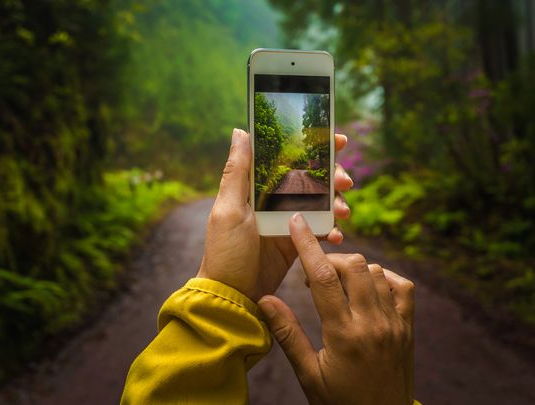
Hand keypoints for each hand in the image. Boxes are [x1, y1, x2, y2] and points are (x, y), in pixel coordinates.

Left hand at [197, 128, 352, 300]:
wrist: (232, 295)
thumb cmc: (225, 251)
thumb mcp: (228, 209)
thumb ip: (238, 172)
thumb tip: (241, 131)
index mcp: (256, 187)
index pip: (287, 157)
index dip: (313, 146)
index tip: (337, 141)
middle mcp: (272, 200)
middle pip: (309, 178)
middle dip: (332, 177)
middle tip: (346, 182)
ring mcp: (285, 221)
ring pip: (319, 203)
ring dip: (336, 203)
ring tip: (342, 213)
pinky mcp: (295, 242)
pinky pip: (319, 230)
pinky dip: (330, 231)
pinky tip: (335, 237)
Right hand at [258, 214, 413, 404]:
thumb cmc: (340, 403)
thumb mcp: (308, 374)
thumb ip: (287, 333)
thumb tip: (265, 299)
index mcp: (344, 334)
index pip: (323, 277)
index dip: (307, 245)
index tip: (297, 222)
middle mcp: (373, 323)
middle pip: (353, 265)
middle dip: (329, 259)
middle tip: (314, 277)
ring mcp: (395, 324)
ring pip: (376, 271)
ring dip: (353, 269)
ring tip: (336, 287)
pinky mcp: (408, 327)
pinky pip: (402, 286)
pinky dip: (383, 277)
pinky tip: (367, 288)